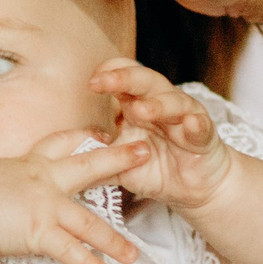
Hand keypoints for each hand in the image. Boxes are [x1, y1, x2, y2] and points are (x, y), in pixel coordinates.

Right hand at [0, 131, 143, 263]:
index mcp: (28, 165)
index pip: (60, 143)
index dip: (84, 136)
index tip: (103, 131)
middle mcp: (43, 181)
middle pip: (90, 166)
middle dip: (120, 159)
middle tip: (147, 152)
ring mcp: (45, 207)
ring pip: (89, 223)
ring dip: (114, 241)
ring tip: (134, 255)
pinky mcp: (39, 232)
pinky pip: (69, 252)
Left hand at [91, 58, 234, 213]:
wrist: (193, 188)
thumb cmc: (156, 168)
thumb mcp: (119, 164)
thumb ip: (96, 158)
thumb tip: (58, 161)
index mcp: (138, 105)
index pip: (125, 78)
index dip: (110, 75)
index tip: (91, 83)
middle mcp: (162, 104)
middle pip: (146, 81)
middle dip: (125, 78)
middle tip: (104, 81)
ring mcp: (185, 118)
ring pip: (174, 100)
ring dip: (158, 104)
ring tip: (142, 110)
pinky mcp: (204, 137)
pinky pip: (201, 126)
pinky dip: (197, 124)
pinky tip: (191, 124)